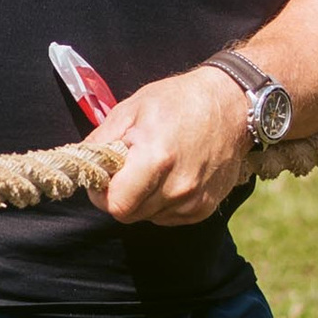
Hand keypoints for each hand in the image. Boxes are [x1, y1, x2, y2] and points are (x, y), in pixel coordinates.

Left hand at [91, 66, 253, 226]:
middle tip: (127, 168)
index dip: (102, 193)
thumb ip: (102, 140)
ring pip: (148, 217)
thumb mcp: (132, 108)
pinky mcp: (205, 208)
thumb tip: (84, 162)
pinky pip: (168, 217)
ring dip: (142, 199)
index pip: (115, 204)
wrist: (232, 104)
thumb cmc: (180, 100)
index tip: (104, 176)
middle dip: (120, 195)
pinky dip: (162, 202)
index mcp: (157, 158)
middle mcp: (178, 187)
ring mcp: (194, 200)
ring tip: (153, 168)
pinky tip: (171, 176)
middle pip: (129, 214)